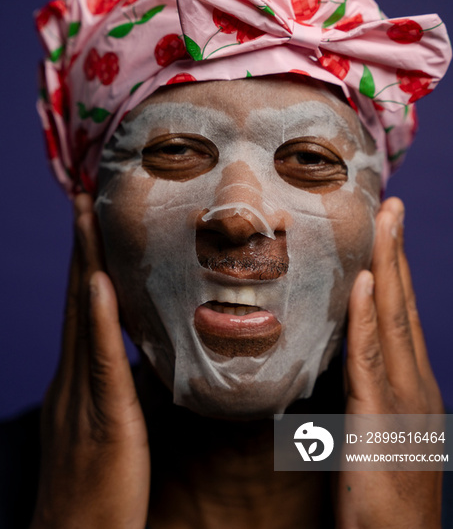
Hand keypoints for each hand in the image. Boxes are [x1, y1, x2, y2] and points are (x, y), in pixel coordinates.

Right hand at [30, 194, 149, 528]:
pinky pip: (100, 360)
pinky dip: (98, 318)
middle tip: (83, 196)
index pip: (83, 304)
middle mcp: (73, 375)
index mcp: (79, 376)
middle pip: (76, 296)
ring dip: (84, 261)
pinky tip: (98, 283)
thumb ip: (123, 382)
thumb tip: (149, 350)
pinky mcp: (102, 416)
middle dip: (80, 244)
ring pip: (83, 315)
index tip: (92, 218)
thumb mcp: (112, 422)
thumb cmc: (99, 486)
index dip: (86, 258)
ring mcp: (82, 393)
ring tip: (86, 214)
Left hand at [336, 197, 443, 528]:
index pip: (401, 314)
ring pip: (394, 320)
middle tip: (392, 205)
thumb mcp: (374, 430)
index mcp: (410, 383)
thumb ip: (364, 390)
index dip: (394, 269)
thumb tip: (342, 355)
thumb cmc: (382, 495)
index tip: (386, 228)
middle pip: (403, 305)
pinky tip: (367, 284)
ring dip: (388, 267)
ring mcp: (403, 399)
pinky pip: (372, 359)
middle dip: (396, 252)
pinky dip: (370, 317)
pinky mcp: (382, 421)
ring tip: (385, 222)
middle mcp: (413, 382)